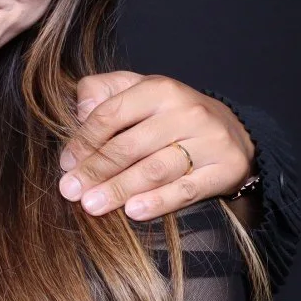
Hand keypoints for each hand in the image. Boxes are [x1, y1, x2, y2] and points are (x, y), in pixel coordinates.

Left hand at [60, 71, 256, 221]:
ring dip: (119, 190)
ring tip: (92, 205)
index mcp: (159, 89)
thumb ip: (103, 91)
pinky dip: (158, 202)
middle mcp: (186, 112)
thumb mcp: (138, 90)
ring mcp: (209, 140)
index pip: (111, 114)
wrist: (234, 130)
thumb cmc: (171, 112)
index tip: (66, 163)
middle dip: (96, 170)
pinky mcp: (226, 169)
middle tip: (71, 191)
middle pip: (130, 145)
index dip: (84, 141)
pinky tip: (132, 211)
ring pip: (156, 169)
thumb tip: (79, 113)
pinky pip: (186, 190)